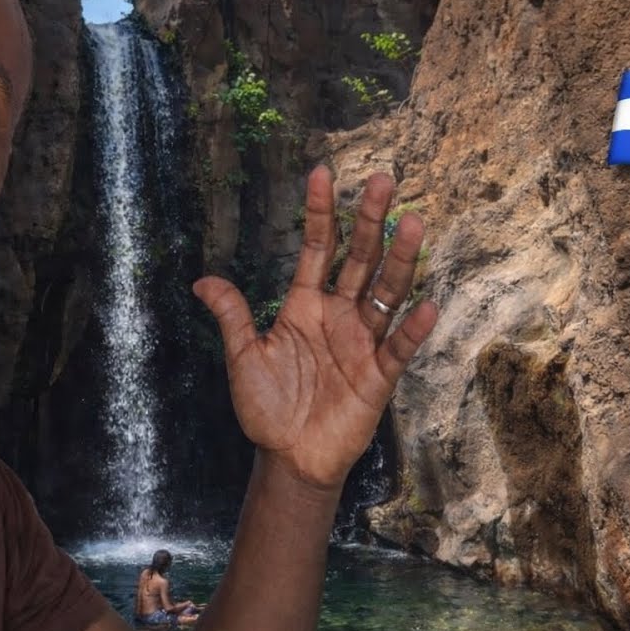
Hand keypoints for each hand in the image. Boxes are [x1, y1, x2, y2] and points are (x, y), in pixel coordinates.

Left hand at [194, 167, 437, 490]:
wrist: (289, 457)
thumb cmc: (266, 408)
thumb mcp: (244, 358)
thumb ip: (232, 316)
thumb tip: (201, 281)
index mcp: (305, 305)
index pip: (317, 248)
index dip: (320, 212)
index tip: (321, 173)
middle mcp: (339, 315)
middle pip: (360, 258)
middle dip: (370, 220)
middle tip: (383, 178)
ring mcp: (363, 342)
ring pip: (387, 291)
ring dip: (400, 259)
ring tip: (415, 222)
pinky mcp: (379, 375)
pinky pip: (399, 346)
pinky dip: (412, 328)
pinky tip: (428, 304)